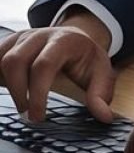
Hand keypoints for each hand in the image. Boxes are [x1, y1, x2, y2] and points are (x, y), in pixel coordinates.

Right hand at [0, 9, 114, 122]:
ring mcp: (22, 37)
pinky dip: (0, 77)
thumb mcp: (101, 73)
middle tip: (28, 114)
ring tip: (21, 103)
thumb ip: (101, 94)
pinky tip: (8, 90)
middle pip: (15, 61)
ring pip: (2, 60)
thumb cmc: (86, 58)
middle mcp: (40, 35)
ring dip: (7, 86)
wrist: (77, 38)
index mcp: (64, 40)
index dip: (37, 93)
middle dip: (18, 92)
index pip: (43, 65)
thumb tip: (104, 117)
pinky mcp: (9, 43)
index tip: (37, 116)